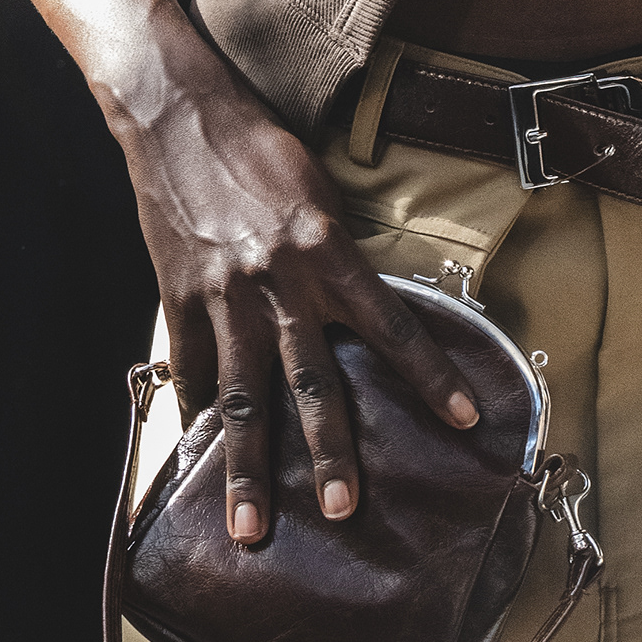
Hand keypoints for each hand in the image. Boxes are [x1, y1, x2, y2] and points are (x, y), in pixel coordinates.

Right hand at [126, 61, 479, 538]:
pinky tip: (200, 459)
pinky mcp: (179, 298)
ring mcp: (225, 296)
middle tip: (345, 510)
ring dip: (249, 468)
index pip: (393, 326)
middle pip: (312, 382)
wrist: (181, 114)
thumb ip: (338, 254)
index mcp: (328, 250)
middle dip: (330, 452)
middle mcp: (280, 282)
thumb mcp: (318, 193)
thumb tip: (361, 308)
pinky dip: (195, 417)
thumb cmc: (260, 149)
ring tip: (252, 527)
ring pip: (242, 398)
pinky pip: (189, 371)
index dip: (430, 376)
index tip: (463, 421)